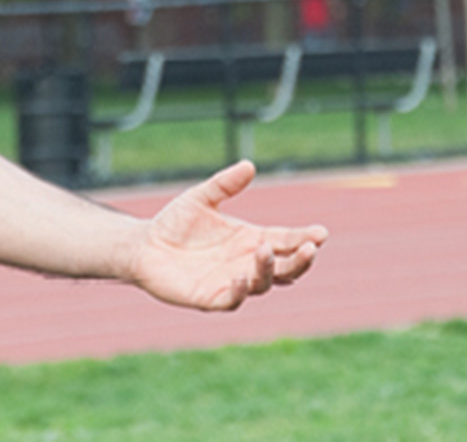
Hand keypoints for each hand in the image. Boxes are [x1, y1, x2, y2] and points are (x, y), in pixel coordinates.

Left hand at [127, 160, 327, 311]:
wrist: (144, 246)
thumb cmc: (175, 222)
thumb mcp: (201, 197)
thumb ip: (224, 184)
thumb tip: (249, 165)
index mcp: (250, 239)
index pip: (285, 240)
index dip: (305, 237)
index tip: (322, 232)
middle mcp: (246, 262)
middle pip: (284, 267)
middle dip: (300, 260)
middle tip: (311, 247)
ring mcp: (231, 281)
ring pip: (262, 284)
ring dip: (268, 270)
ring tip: (265, 251)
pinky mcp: (210, 297)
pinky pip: (231, 300)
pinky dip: (240, 292)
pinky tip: (241, 279)